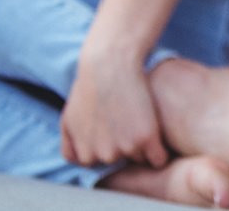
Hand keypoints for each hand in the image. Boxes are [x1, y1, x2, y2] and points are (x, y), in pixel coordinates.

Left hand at [61, 41, 169, 169]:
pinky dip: (160, 151)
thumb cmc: (89, 86)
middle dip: (124, 144)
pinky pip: (158, 159)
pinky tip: (155, 134)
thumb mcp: (69, 118)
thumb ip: (70, 145)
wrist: (109, 64)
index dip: (104, 144)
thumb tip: (78, 162)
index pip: (99, 164)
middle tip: (124, 117)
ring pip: (140, 158)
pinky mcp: (146, 138)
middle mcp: (103, 156)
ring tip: (137, 117)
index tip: (108, 126)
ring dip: (143, 144)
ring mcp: (125, 149)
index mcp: (84, 155)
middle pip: (121, 161)